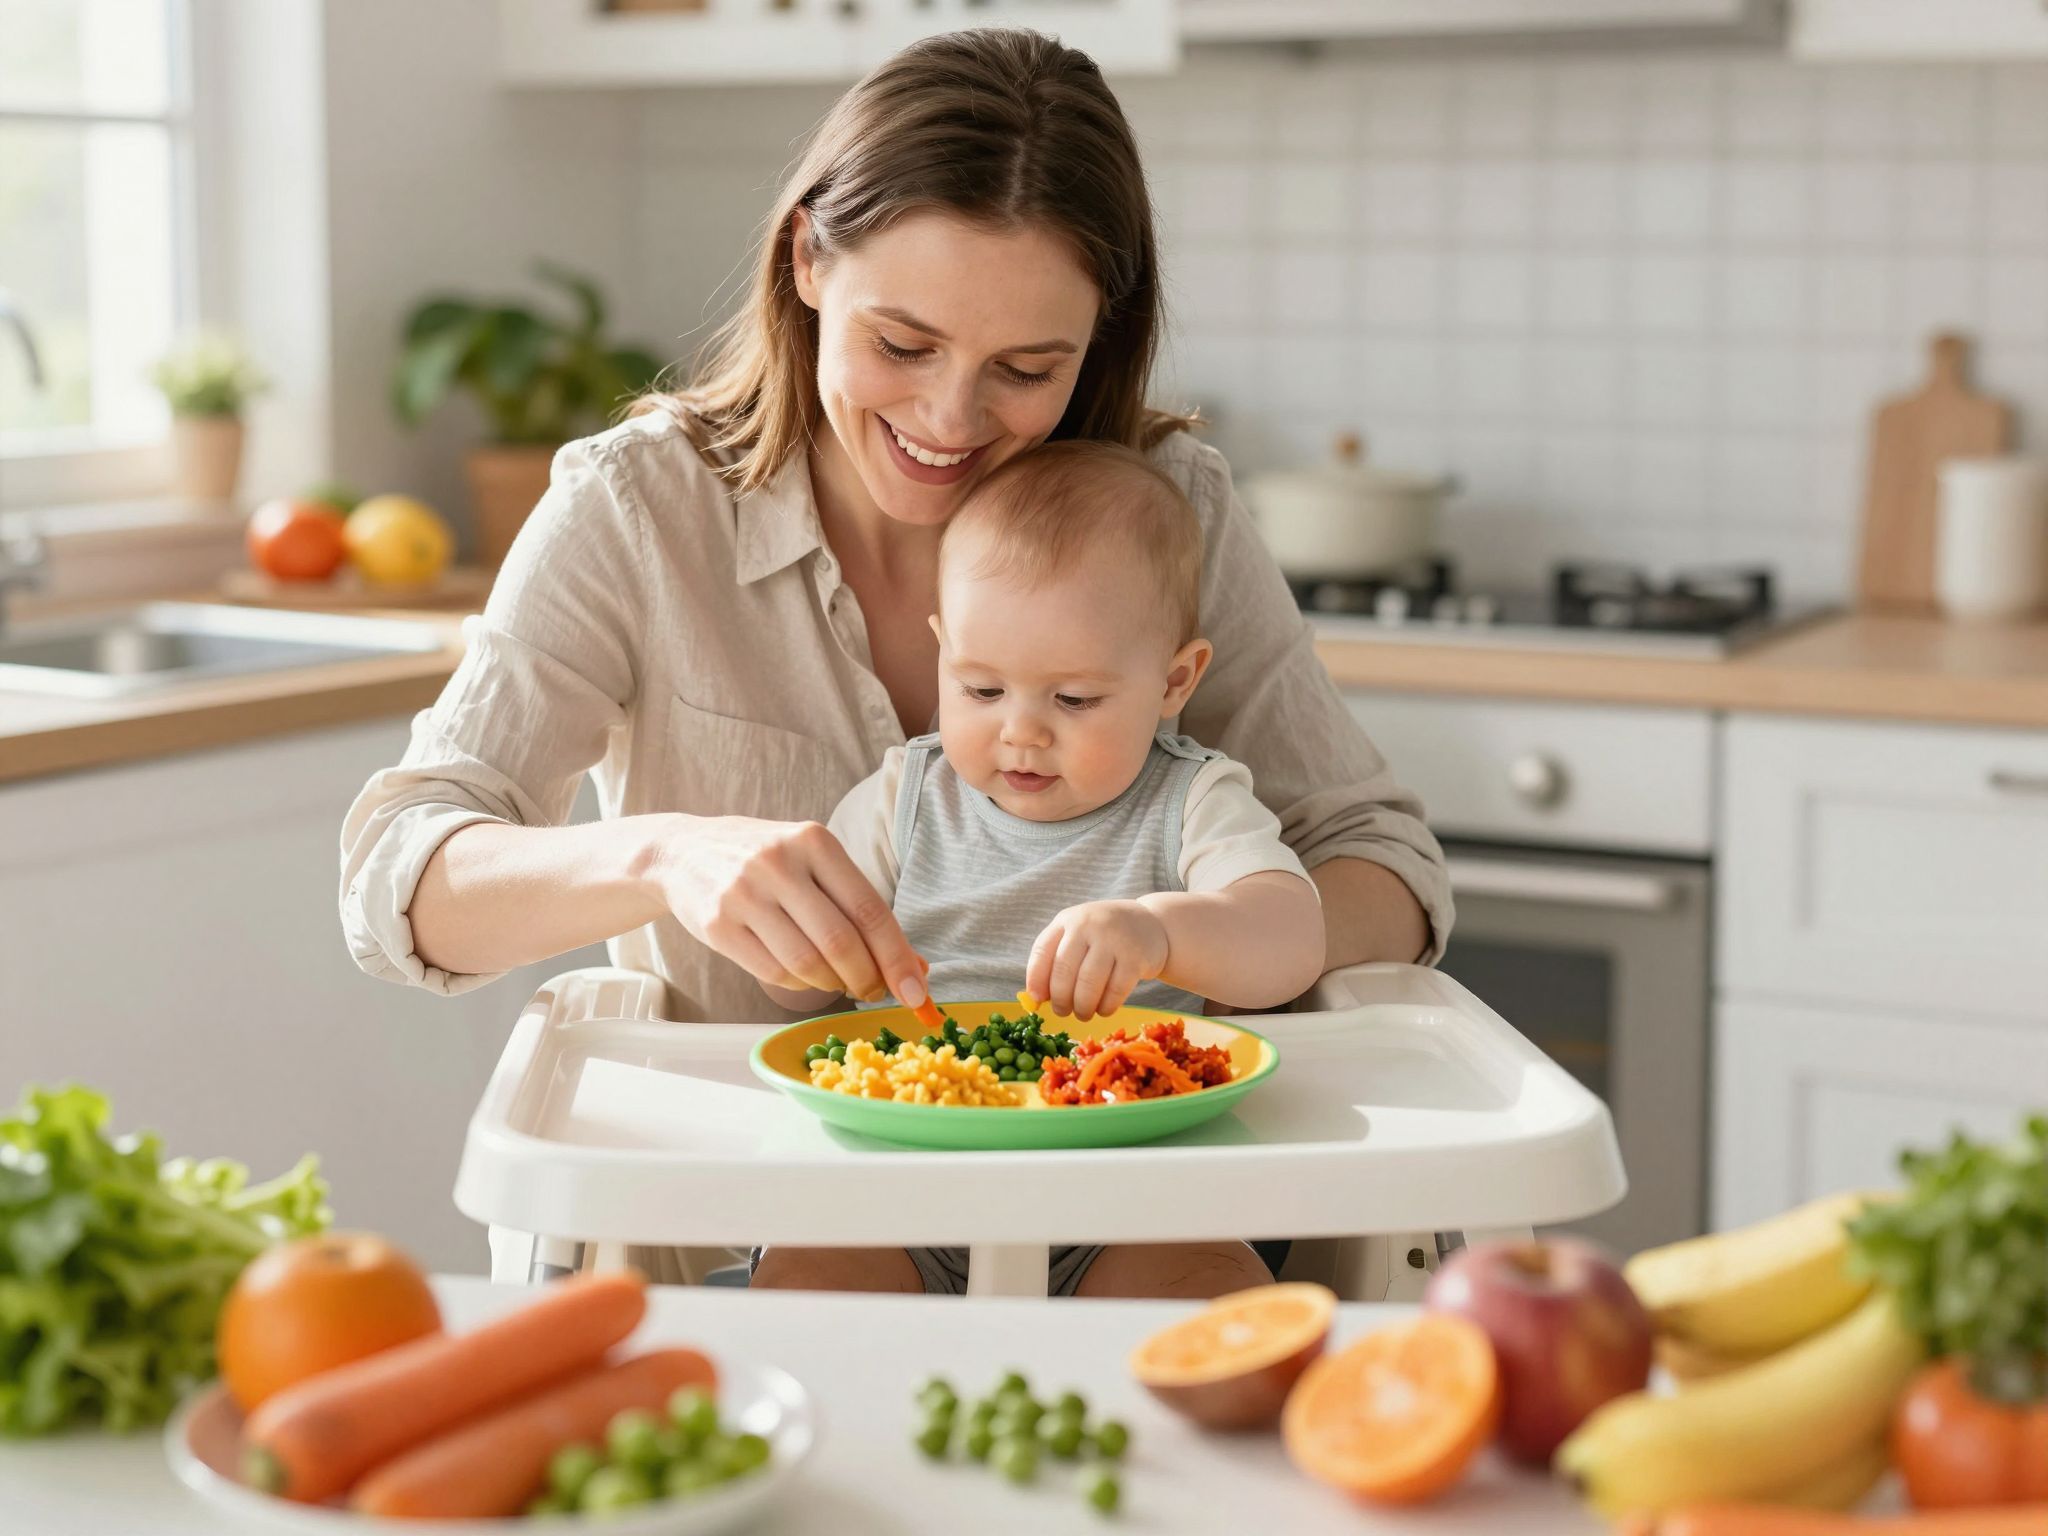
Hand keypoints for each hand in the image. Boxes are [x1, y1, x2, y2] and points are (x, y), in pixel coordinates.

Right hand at [651, 815, 926, 1005]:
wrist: (682, 852)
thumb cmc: (765, 861)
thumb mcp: (813, 862)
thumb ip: (858, 906)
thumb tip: (914, 966)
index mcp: (814, 841)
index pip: (869, 909)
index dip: (897, 958)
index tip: (917, 993)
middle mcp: (779, 863)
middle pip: (840, 942)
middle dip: (866, 978)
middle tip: (873, 992)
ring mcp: (743, 894)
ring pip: (806, 963)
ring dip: (832, 984)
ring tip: (838, 982)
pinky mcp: (716, 924)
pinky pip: (773, 972)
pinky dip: (799, 986)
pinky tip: (804, 977)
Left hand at [1025, 900, 1169, 1021]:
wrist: (1151, 925)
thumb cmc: (1105, 937)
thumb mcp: (1078, 936)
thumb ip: (1057, 960)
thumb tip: (1038, 998)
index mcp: (1067, 920)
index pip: (1042, 951)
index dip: (1036, 980)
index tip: (1037, 1000)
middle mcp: (1088, 925)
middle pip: (1064, 971)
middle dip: (1061, 999)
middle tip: (1063, 1012)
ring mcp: (1113, 939)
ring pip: (1089, 984)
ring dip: (1083, 1007)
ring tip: (1083, 1013)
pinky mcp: (1135, 957)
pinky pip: (1115, 991)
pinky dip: (1106, 1007)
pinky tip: (1104, 1009)